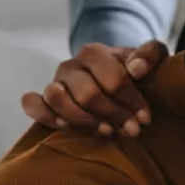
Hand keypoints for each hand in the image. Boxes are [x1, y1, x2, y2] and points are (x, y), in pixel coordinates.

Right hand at [21, 40, 168, 136]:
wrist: (112, 80)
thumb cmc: (133, 72)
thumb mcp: (150, 59)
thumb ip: (151, 54)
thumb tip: (136, 69)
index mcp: (94, 53)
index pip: (112, 78)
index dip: (131, 100)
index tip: (145, 118)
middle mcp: (70, 66)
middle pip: (88, 94)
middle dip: (113, 115)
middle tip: (133, 130)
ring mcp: (55, 82)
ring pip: (57, 99)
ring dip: (84, 120)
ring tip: (107, 130)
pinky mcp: (43, 99)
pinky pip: (32, 104)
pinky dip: (45, 115)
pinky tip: (65, 126)